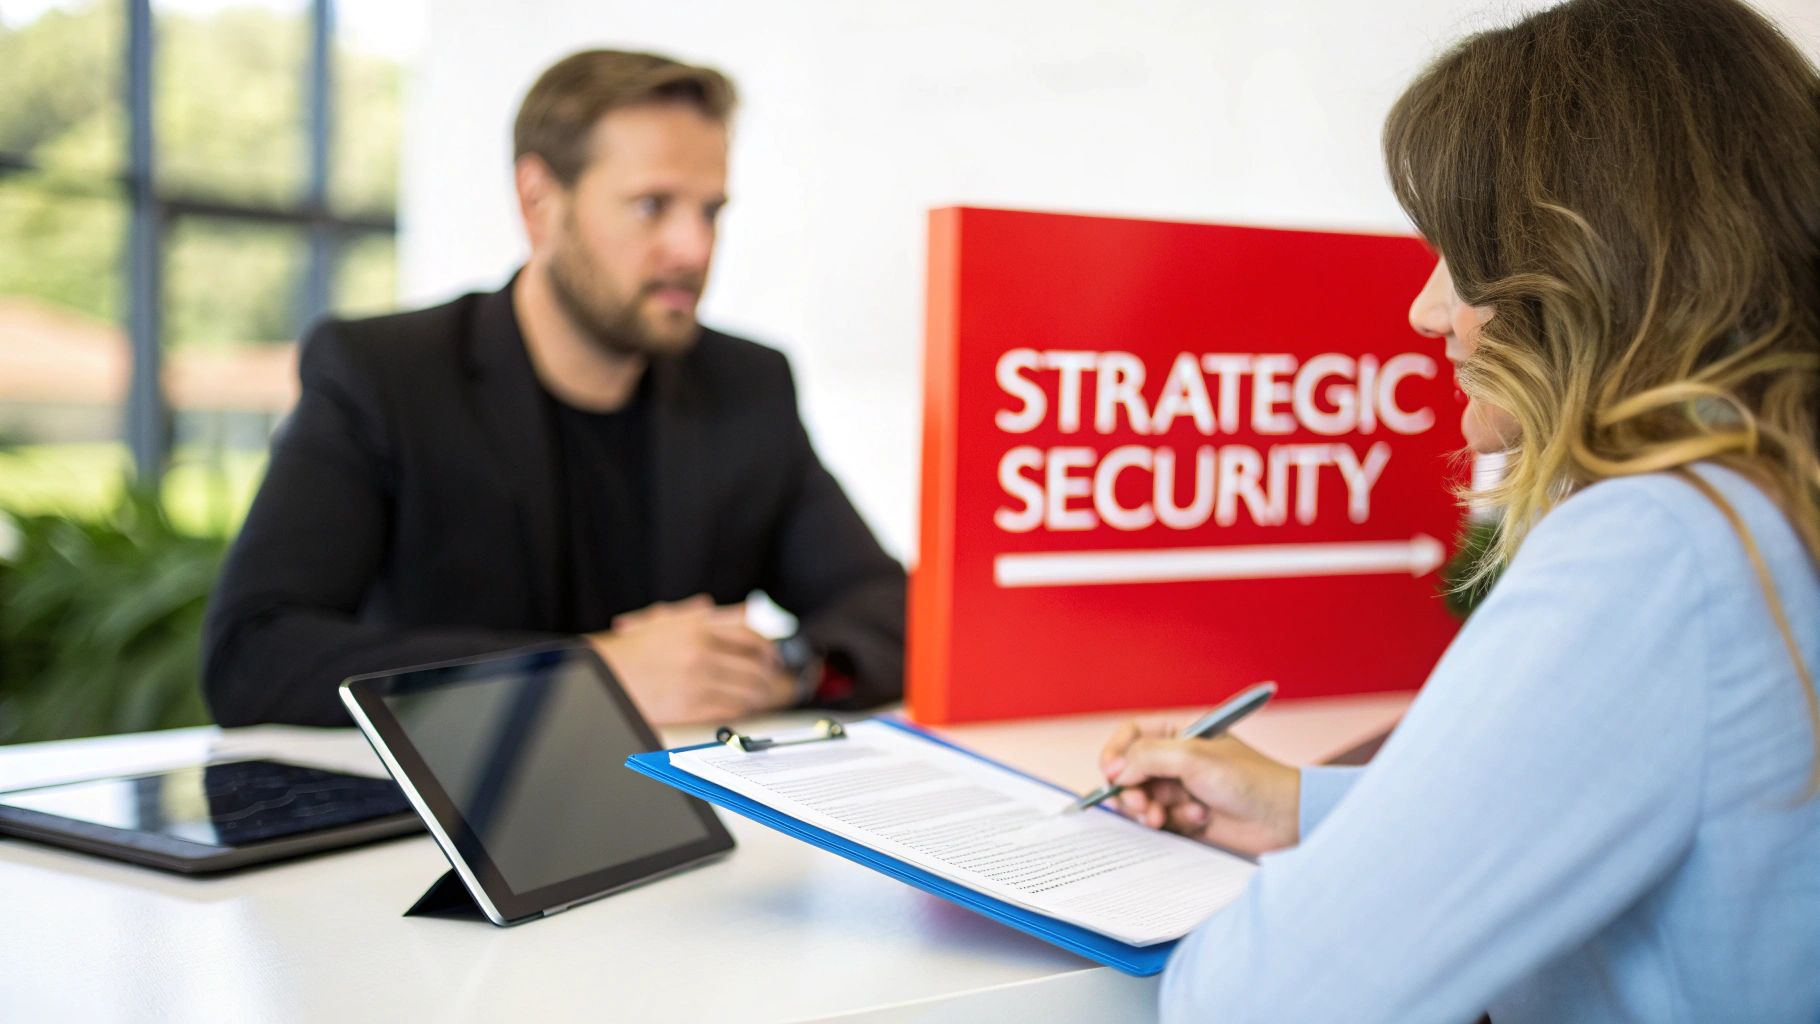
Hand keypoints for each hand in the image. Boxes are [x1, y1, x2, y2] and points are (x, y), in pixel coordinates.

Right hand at [585, 595, 796, 724]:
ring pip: (748, 688)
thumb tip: (730, 611)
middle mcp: (702, 650)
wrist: (605, 674)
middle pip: (756, 663)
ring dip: (763, 694)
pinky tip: (745, 708)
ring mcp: (698, 679)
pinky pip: (731, 708)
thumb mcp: (665, 620)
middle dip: (773, 675)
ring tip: (767, 697)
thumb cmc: (630, 651)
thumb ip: (698, 614)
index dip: (769, 648)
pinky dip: (744, 709)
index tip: (774, 657)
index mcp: (697, 627)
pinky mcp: (691, 705)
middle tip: (780, 680)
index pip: (750, 634)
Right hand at [1098, 719, 1301, 856]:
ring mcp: (1180, 789)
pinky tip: (1199, 820)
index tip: (1112, 775)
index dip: (1115, 754)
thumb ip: (1147, 758)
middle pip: (1129, 773)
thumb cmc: (1248, 778)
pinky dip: (1174, 823)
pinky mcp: (1185, 816)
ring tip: (1167, 818)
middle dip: (1132, 792)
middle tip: (1143, 806)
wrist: (1282, 817)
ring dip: (1153, 810)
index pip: (1130, 736)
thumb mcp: (1193, 758)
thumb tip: (1114, 772)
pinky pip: (1160, 821)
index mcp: (1178, 733)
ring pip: (1141, 800)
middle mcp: (1175, 760)